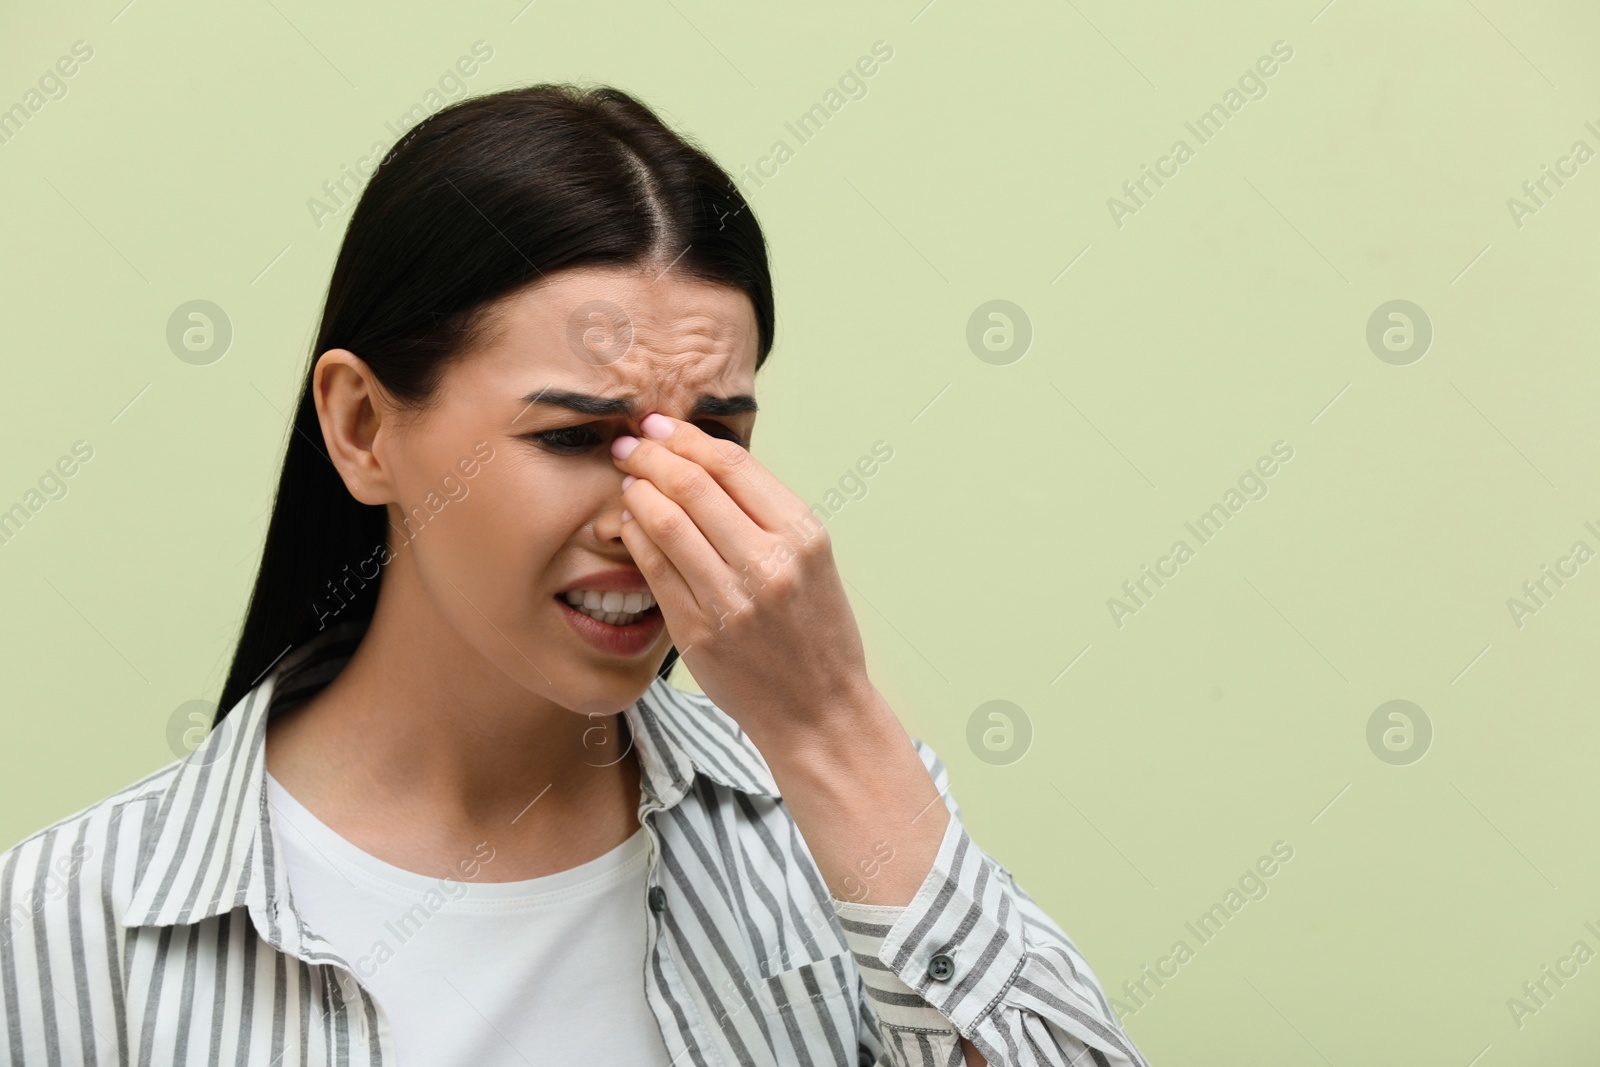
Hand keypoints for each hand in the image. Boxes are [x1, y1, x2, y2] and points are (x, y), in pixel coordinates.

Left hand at [611, 412, 875, 746]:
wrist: (820, 711)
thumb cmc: (815, 632)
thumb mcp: (811, 561)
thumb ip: (765, 514)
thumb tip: (702, 460)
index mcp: (803, 535)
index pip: (733, 464)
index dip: (688, 437)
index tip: (661, 426)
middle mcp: (771, 563)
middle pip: (693, 485)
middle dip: (652, 455)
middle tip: (631, 445)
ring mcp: (733, 600)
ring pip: (666, 522)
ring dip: (637, 492)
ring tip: (628, 480)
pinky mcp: (700, 633)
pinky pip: (654, 570)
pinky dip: (635, 537)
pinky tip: (629, 525)